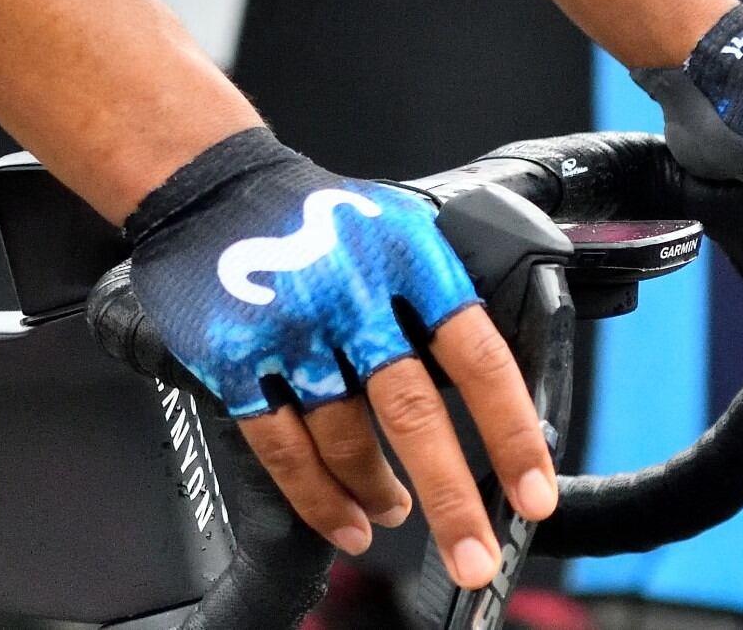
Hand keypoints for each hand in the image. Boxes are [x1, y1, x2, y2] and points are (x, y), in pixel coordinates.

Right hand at [121, 132, 556, 590]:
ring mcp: (289, 328)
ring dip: (378, 493)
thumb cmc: (317, 218)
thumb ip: (440, 301)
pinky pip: (283, 448)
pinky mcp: (234, 358)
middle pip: (411, 413)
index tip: (534, 494)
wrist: (208, 186)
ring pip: (345, 440)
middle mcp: (350, 294)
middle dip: (449, 497)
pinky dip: (317, 497)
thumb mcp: (397, 231)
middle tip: (474, 556)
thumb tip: (500, 396)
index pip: (477, 358)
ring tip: (394, 513)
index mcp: (408, 261)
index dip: (512, 433)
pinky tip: (344, 519)